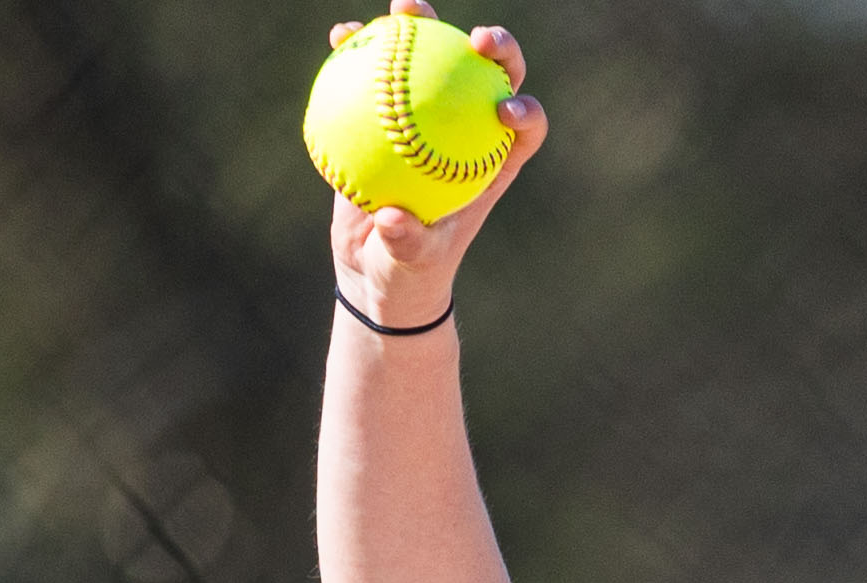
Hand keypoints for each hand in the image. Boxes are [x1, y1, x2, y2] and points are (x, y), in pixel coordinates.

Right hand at [328, 4, 543, 325]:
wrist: (374, 265)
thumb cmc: (405, 272)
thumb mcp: (406, 266)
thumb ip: (406, 244)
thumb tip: (391, 220)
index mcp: (491, 164)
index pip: (525, 128)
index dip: (526, 111)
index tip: (504, 110)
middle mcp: (469, 129)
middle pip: (492, 75)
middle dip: (495, 46)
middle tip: (474, 40)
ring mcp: (431, 114)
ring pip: (435, 58)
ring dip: (422, 24)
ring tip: (400, 9)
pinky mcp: (391, 109)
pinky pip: (378, 72)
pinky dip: (360, 50)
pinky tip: (340, 36)